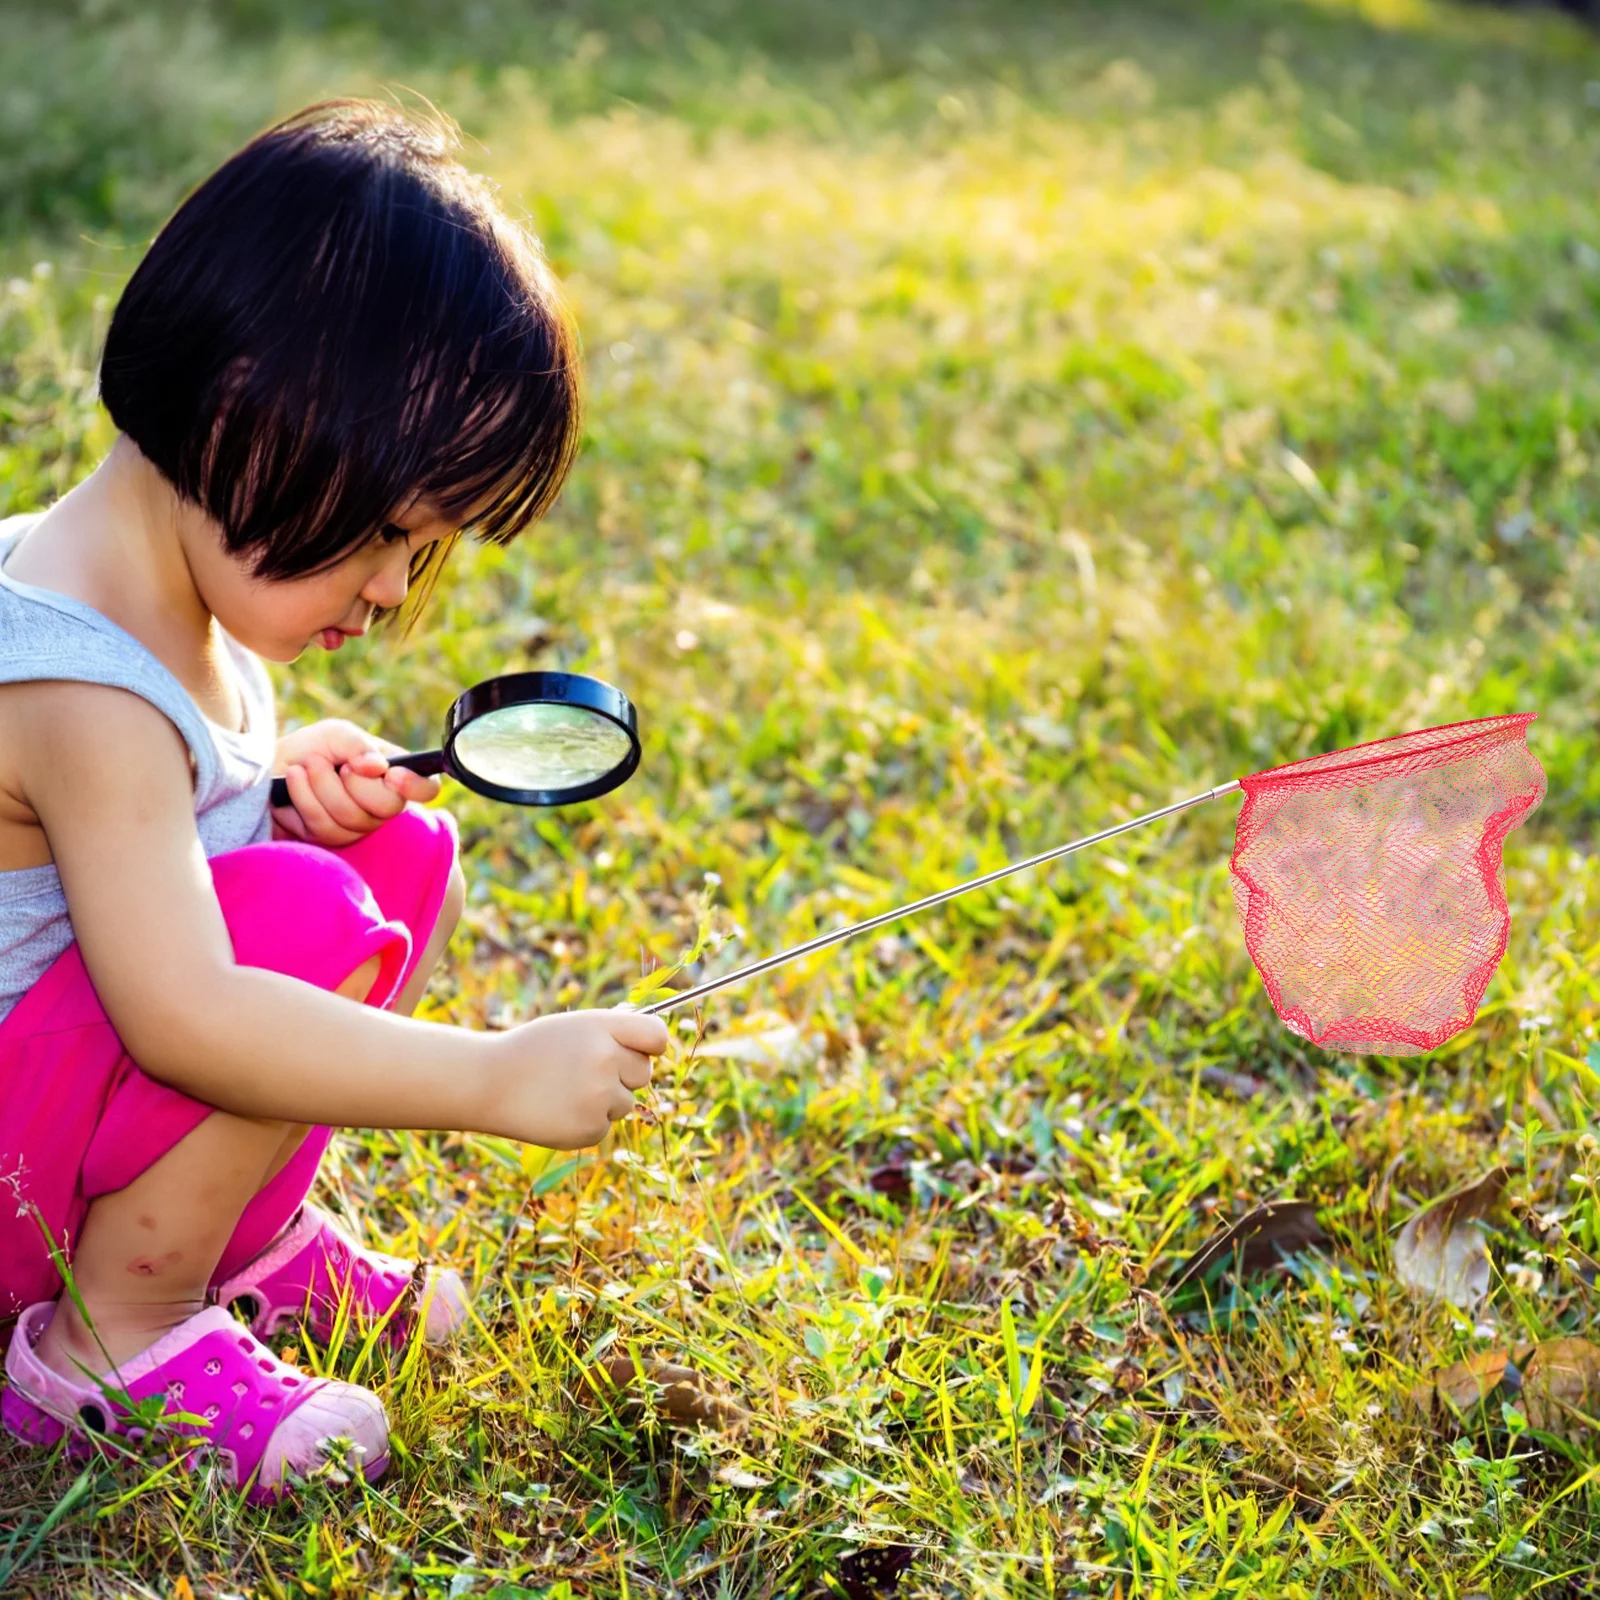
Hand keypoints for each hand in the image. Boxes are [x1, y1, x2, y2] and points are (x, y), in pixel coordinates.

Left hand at [271, 719, 440, 845]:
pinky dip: (304, 798)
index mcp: (394, 774)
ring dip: (322, 786)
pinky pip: (325, 827)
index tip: (392, 775)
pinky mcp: (332, 840)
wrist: (268, 770)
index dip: (416, 786)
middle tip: (338, 765)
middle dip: (356, 783)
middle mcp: (383, 804)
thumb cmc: (309, 749)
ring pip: (352, 818)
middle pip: (390, 807)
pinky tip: (294, 781)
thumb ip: (358, 745)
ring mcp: (359, 826)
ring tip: (305, 767)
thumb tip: (378, 767)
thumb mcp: (335, 734)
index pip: (427, 788)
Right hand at [484, 1009, 669, 1148]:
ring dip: (604, 1099)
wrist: (488, 1084)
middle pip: (644, 1071)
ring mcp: (599, 1097)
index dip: (651, 1044)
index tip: (642, 1050)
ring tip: (564, 1090)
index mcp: (601, 1028)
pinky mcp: (590, 1130)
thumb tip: (655, 1044)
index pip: (657, 1035)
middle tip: (585, 1070)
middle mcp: (605, 1060)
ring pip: (626, 1102)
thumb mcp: (573, 1027)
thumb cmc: (533, 1050)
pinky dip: (587, 1120)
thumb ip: (613, 1032)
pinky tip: (558, 1109)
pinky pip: (605, 1124)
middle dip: (623, 1072)